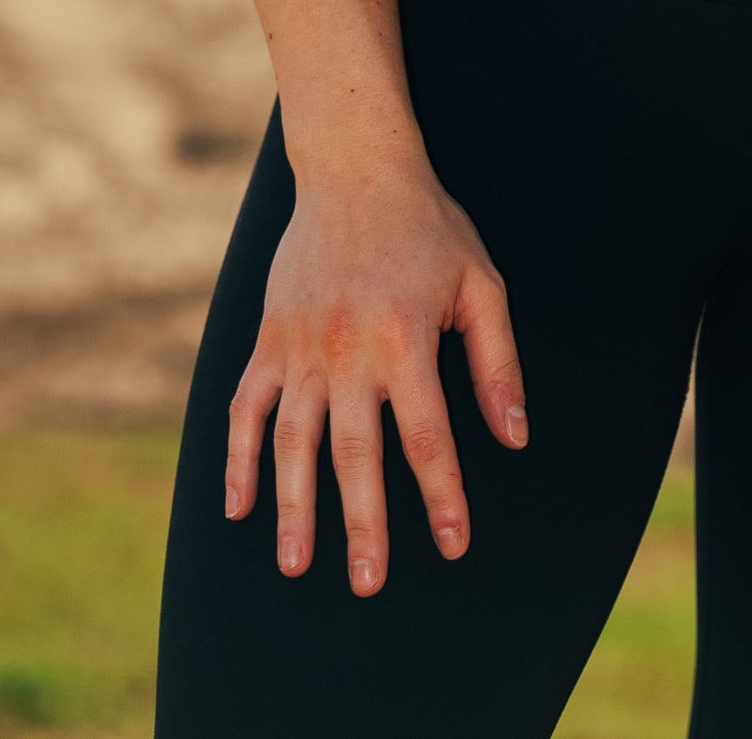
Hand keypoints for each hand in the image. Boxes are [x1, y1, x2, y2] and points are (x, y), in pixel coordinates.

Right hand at [225, 159, 526, 591]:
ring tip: (297, 565)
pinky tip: (237, 507)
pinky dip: (237, 459)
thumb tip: (514, 437)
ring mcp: (301, 346)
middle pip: (355, 454)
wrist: (356, 168)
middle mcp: (348, 350)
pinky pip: (245, 407)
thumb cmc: (429, 228)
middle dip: (363, 525)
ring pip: (292, 441)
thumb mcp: (481, 284)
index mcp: (405, 340)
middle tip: (369, 583)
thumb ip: (496, 363)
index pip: (427, 437)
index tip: (453, 544)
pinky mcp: (269, 338)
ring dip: (294, 507)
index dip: (442, 495)